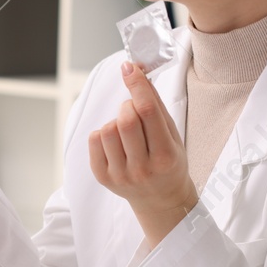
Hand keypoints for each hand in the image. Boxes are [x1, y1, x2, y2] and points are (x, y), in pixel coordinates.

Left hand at [88, 60, 198, 243]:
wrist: (161, 199)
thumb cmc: (169, 163)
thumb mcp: (173, 135)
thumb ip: (156, 105)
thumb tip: (136, 73)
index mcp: (165, 156)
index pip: (148, 112)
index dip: (137, 85)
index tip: (129, 68)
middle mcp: (142, 169)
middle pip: (125, 120)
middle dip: (128, 105)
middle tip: (134, 110)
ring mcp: (120, 175)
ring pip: (107, 129)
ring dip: (115, 121)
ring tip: (126, 131)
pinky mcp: (103, 177)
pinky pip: (94, 140)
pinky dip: (103, 133)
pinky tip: (116, 142)